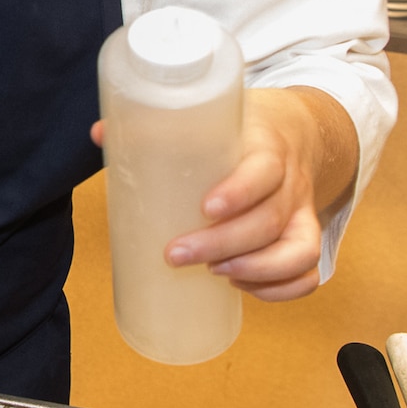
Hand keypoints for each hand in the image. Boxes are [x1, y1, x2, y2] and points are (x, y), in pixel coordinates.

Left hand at [90, 86, 357, 302]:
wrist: (295, 131)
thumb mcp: (211, 119)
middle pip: (269, 220)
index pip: (265, 169)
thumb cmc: (242, 130)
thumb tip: (98, 134)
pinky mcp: (305, 235)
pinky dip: (281, 289)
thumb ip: (157, 128)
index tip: (205, 208)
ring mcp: (302, 213)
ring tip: (214, 274)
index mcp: (267, 147)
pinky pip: (308, 271)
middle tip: (177, 255)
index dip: (239, 192)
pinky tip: (242, 288)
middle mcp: (290, 182)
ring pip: (298, 251)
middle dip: (223, 245)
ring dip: (257, 271)